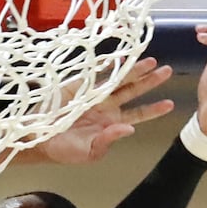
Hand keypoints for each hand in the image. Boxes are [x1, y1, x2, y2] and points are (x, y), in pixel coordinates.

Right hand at [32, 57, 175, 165]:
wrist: (37, 138)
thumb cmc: (63, 150)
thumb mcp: (88, 152)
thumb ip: (108, 140)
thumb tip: (129, 129)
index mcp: (111, 123)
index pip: (137, 114)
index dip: (153, 109)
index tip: (170, 104)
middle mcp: (106, 106)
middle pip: (133, 92)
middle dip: (150, 81)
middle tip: (166, 71)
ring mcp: (94, 94)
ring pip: (119, 79)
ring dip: (134, 70)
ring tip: (150, 61)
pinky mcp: (79, 84)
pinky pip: (97, 72)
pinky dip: (109, 63)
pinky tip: (121, 55)